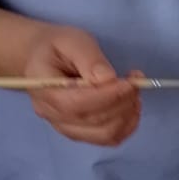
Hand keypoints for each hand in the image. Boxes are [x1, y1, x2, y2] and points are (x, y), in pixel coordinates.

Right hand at [23, 26, 141, 146]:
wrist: (42, 59)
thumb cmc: (56, 47)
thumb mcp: (71, 40)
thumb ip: (88, 57)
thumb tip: (108, 78)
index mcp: (44, 89)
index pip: (77, 104)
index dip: (108, 96)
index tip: (130, 83)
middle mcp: (52, 114)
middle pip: (93, 121)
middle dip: (122, 102)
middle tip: (136, 82)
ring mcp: (65, 127)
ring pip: (103, 134)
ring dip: (127, 115)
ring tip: (134, 93)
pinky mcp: (79, 132)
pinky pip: (107, 139)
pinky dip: (126, 126)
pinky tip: (131, 108)